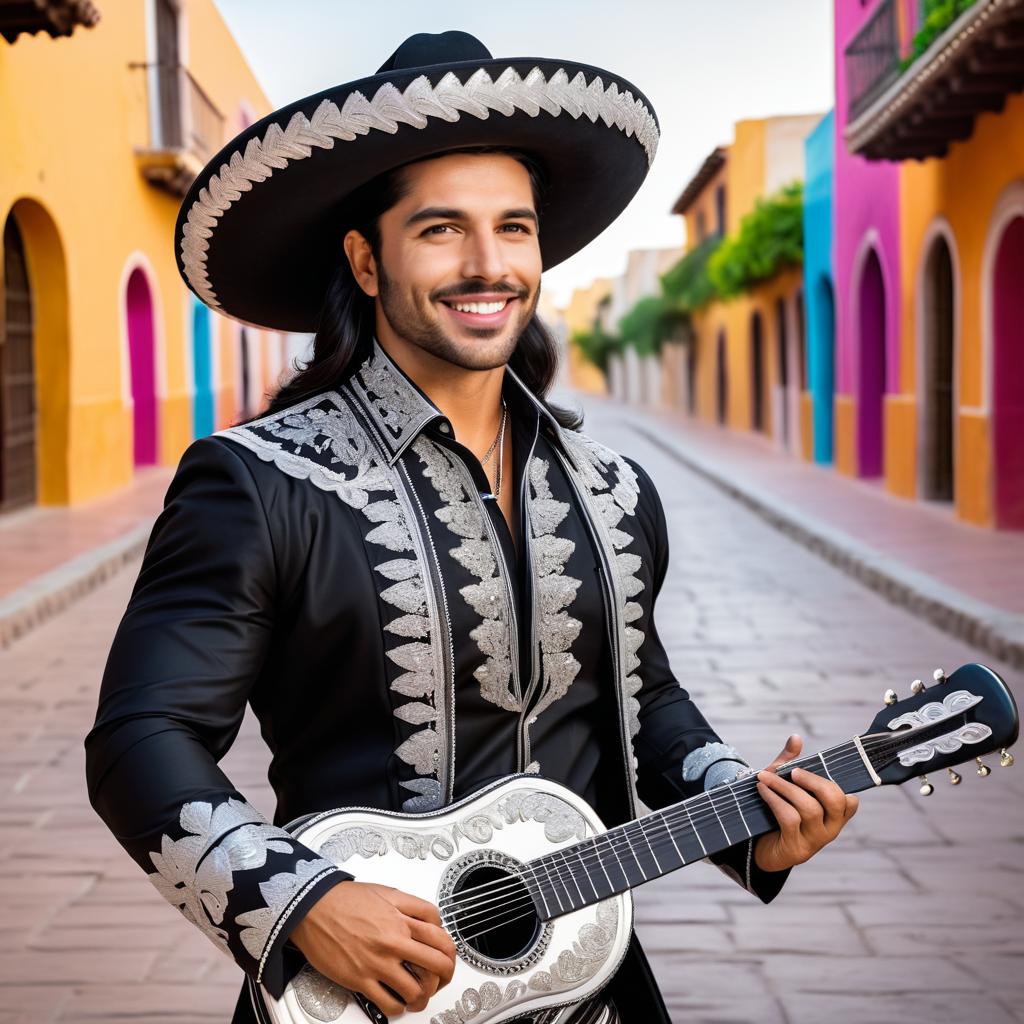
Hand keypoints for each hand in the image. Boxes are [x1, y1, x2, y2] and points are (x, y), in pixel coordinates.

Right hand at [290, 880, 456, 1015]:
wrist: (314, 907)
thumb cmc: (345, 900)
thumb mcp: (388, 892)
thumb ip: (413, 906)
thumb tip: (433, 920)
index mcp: (402, 920)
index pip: (441, 938)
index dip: (450, 950)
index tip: (446, 955)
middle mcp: (393, 942)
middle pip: (437, 964)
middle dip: (445, 975)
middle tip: (442, 978)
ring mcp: (378, 963)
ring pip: (416, 990)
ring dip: (422, 996)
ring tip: (420, 995)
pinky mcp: (360, 980)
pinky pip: (389, 1003)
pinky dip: (399, 1007)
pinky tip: (398, 1002)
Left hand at [753, 734, 858, 872]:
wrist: (759, 847)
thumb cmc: (777, 813)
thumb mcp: (784, 787)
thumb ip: (790, 763)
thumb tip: (796, 737)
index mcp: (834, 815)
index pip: (848, 801)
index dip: (837, 785)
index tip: (813, 773)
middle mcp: (830, 829)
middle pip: (833, 800)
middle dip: (813, 780)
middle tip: (793, 772)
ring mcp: (815, 841)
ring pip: (809, 808)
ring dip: (784, 788)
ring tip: (765, 777)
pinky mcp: (797, 849)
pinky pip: (789, 819)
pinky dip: (774, 800)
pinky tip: (762, 790)